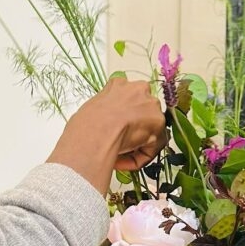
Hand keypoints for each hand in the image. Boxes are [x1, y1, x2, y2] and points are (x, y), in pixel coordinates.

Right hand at [47, 78, 166, 193]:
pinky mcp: (158, 124)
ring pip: (149, 130)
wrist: (95, 134)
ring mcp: (151, 105)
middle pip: (142, 111)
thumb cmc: (86, 124)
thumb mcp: (90, 109)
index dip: (121, 116)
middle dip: (133, 129)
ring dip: (136, 145)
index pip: (127, 98)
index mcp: (119, 84)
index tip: (113, 129)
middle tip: (119, 143)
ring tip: (118, 157)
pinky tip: (121, 162)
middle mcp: (138, 90)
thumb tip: (104, 124)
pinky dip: (138, 158)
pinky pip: (150, 147)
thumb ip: (104, 111)